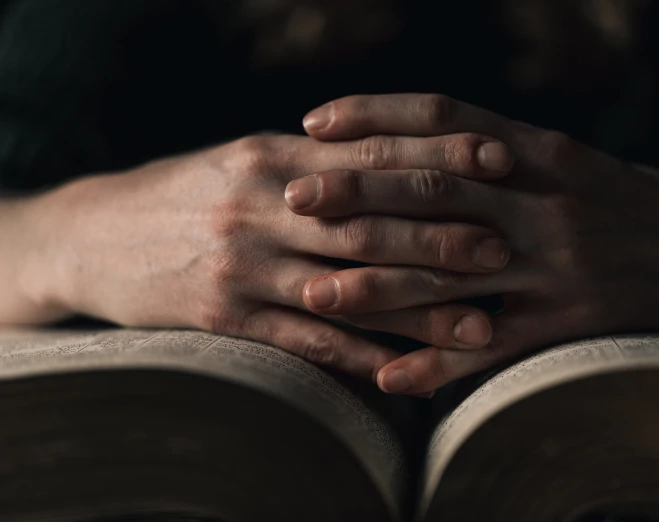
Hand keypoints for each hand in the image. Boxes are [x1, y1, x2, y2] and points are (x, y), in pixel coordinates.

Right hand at [28, 131, 515, 379]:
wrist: (98, 234)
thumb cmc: (188, 192)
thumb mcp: (246, 159)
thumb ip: (316, 160)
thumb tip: (392, 152)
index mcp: (275, 158)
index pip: (372, 154)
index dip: (439, 156)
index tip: (498, 162)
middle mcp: (263, 207)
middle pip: (369, 223)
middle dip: (441, 238)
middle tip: (503, 252)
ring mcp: (243, 263)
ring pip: (347, 290)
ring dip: (419, 312)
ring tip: (480, 329)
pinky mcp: (224, 315)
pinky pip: (305, 341)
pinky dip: (359, 357)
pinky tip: (403, 373)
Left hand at [294, 93, 658, 392]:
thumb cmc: (609, 196)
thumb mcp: (555, 155)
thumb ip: (486, 147)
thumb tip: (398, 140)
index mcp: (535, 151)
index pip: (442, 119)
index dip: (374, 116)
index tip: (313, 125)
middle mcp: (541, 201)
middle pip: (435, 190)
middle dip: (358, 194)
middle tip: (292, 200)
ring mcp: (554, 264)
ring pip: (453, 273)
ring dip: (381, 286)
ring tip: (316, 294)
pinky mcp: (567, 321)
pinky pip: (493, 348)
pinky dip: (439, 365)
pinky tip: (388, 377)